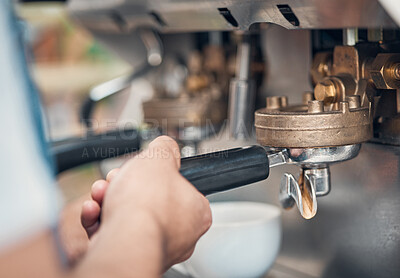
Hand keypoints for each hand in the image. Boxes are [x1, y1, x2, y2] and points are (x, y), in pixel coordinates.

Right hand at [81, 136, 211, 270]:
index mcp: (196, 213)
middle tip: (118, 178)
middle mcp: (179, 234)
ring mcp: (154, 246)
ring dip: (109, 198)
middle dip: (126, 184)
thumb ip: (165, 148)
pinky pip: (114, 232)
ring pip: (128, 216)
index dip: (157, 173)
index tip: (144, 167)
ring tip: (102, 192)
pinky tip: (94, 209)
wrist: (123, 241)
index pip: (180, 187)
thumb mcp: (160, 158)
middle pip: (149, 200)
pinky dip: (100, 218)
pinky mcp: (129, 255)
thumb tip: (166, 145)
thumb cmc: (146, 206)